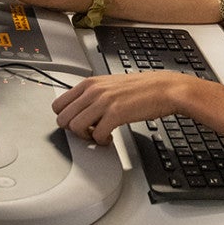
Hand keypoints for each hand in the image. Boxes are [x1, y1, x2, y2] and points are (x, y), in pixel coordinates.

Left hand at [52, 72, 214, 144]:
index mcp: (90, 83)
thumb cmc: (141, 88)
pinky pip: (96, 135)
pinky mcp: (115, 114)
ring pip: (76, 127)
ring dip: (86, 137)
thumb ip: (93, 94)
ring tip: (98, 135)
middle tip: (87, 132)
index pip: (58, 104)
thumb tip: (79, 110)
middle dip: (73, 130)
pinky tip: (110, 138)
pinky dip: (101, 142)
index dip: (66, 118)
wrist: (165, 89)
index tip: (76, 123)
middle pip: (63, 118)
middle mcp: (93, 91)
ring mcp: (103, 102)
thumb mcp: (110, 85)